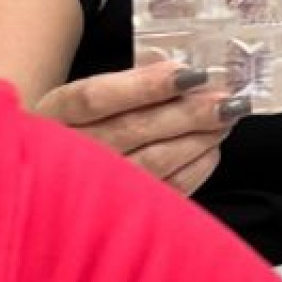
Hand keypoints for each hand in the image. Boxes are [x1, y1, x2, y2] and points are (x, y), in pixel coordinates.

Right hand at [34, 61, 239, 195]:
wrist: (56, 178)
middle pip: (134, 129)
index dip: (146, 85)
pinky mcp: (123, 211)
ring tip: (225, 116)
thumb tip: (179, 71)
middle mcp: (71, 152)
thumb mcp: (85, 99)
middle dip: (188, 111)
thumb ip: (126, 83)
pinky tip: (211, 147)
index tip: (190, 73)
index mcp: (56, 113)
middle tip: (225, 97)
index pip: (98, 97)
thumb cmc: (79, 128)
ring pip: (156, 160)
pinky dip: (196, 166)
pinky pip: (168, 189)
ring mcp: (95, 187)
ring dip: (199, 136)